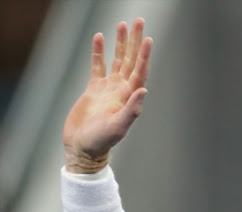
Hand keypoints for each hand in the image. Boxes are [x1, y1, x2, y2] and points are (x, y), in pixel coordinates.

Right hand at [63, 18, 151, 172]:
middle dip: (134, 41)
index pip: (140, 71)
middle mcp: (122, 90)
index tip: (147, 38)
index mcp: (129, 97)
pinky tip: (100, 38)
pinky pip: (98, 66)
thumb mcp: (118, 127)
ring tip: (121, 24)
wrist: (83, 148)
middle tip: (138, 20)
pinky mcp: (94, 90)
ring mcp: (108, 89)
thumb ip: (131, 110)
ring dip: (120, 43)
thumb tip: (143, 90)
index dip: (144, 55)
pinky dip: (99, 52)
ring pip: (117, 60)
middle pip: (131, 60)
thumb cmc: (101, 141)